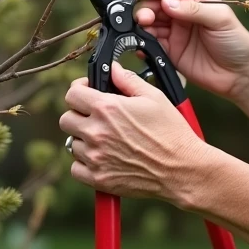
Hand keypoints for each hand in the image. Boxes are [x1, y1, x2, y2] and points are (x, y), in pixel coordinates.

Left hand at [59, 64, 207, 203]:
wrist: (181, 169)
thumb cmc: (172, 132)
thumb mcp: (154, 97)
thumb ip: (128, 79)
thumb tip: (112, 69)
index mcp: (107, 108)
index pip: (72, 94)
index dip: (79, 90)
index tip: (88, 93)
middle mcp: (96, 132)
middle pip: (66, 120)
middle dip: (79, 115)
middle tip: (96, 118)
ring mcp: (95, 157)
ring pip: (72, 144)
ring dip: (84, 140)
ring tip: (105, 139)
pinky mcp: (98, 179)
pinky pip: (76, 168)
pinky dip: (85, 163)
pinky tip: (102, 157)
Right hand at [132, 0, 248, 100]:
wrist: (241, 75)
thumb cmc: (237, 42)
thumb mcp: (219, 19)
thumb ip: (193, 9)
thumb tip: (167, 3)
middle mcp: (183, 14)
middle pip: (156, 5)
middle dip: (145, 7)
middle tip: (143, 17)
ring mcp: (176, 33)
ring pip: (150, 24)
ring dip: (142, 25)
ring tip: (143, 28)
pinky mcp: (171, 52)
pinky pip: (151, 44)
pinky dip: (142, 43)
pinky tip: (141, 44)